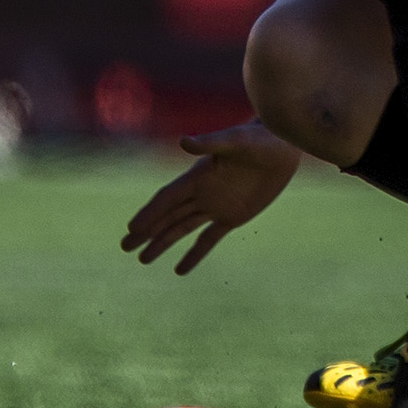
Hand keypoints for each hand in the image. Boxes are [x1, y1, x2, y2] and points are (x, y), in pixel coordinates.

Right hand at [118, 120, 305, 274]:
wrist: (283, 146)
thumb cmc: (259, 137)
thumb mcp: (236, 141)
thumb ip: (210, 144)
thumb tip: (183, 141)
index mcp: (197, 176)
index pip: (167, 199)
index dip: (149, 214)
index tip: (131, 229)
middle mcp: (202, 193)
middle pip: (167, 216)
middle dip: (146, 232)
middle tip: (124, 247)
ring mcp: (216, 206)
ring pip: (182, 228)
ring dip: (163, 243)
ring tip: (143, 259)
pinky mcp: (233, 217)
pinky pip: (209, 239)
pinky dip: (195, 254)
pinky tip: (179, 269)